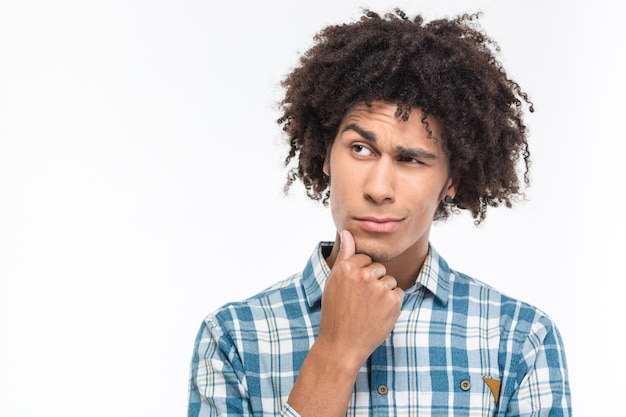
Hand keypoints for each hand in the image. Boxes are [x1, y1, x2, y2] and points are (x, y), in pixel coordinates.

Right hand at [318, 230, 404, 366]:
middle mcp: (363, 275)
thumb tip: (348, 231)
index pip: (365, 259)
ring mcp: (379, 288)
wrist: (342, 345)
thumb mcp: (334, 282)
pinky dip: (392, 304)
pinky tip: (378, 315)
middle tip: (360, 302)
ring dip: (384, 293)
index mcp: (347, 267)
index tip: (353, 291)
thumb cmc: (335, 312)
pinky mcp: (393, 301)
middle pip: (380, 268)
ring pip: (390, 281)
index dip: (360, 276)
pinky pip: (399, 294)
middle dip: (374, 283)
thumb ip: (345, 255)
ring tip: (368, 309)